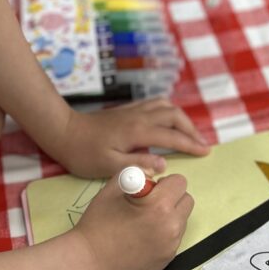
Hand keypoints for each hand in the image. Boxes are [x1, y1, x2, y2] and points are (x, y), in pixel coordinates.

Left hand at [52, 98, 208, 178]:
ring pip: (166, 106)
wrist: (64, 132)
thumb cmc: (84, 154)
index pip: (172, 136)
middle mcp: (139, 116)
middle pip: (174, 116)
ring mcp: (133, 110)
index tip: (205, 152)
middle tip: (201, 144)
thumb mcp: (109, 165)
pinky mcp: (127, 110)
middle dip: (191, 129)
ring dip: (181, 118)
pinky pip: (155, 104)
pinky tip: (168, 120)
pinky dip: (168, 111)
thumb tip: (164, 164)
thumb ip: (138, 164)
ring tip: (189, 133)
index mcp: (138, 131)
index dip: (190, 144)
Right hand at [72, 172, 193, 269]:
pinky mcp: (167, 259)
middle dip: (171, 198)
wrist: (88, 261)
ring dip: (169, 216)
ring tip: (144, 222)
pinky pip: (174, 238)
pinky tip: (143, 238)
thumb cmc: (98, 223)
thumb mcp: (113, 188)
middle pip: (186, 201)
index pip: (180, 182)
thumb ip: (137, 174)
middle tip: (149, 204)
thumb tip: (152, 173)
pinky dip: (164, 234)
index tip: (151, 189)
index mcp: (159, 205)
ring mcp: (171, 245)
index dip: (164, 182)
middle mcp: (171, 226)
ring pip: (182, 220)